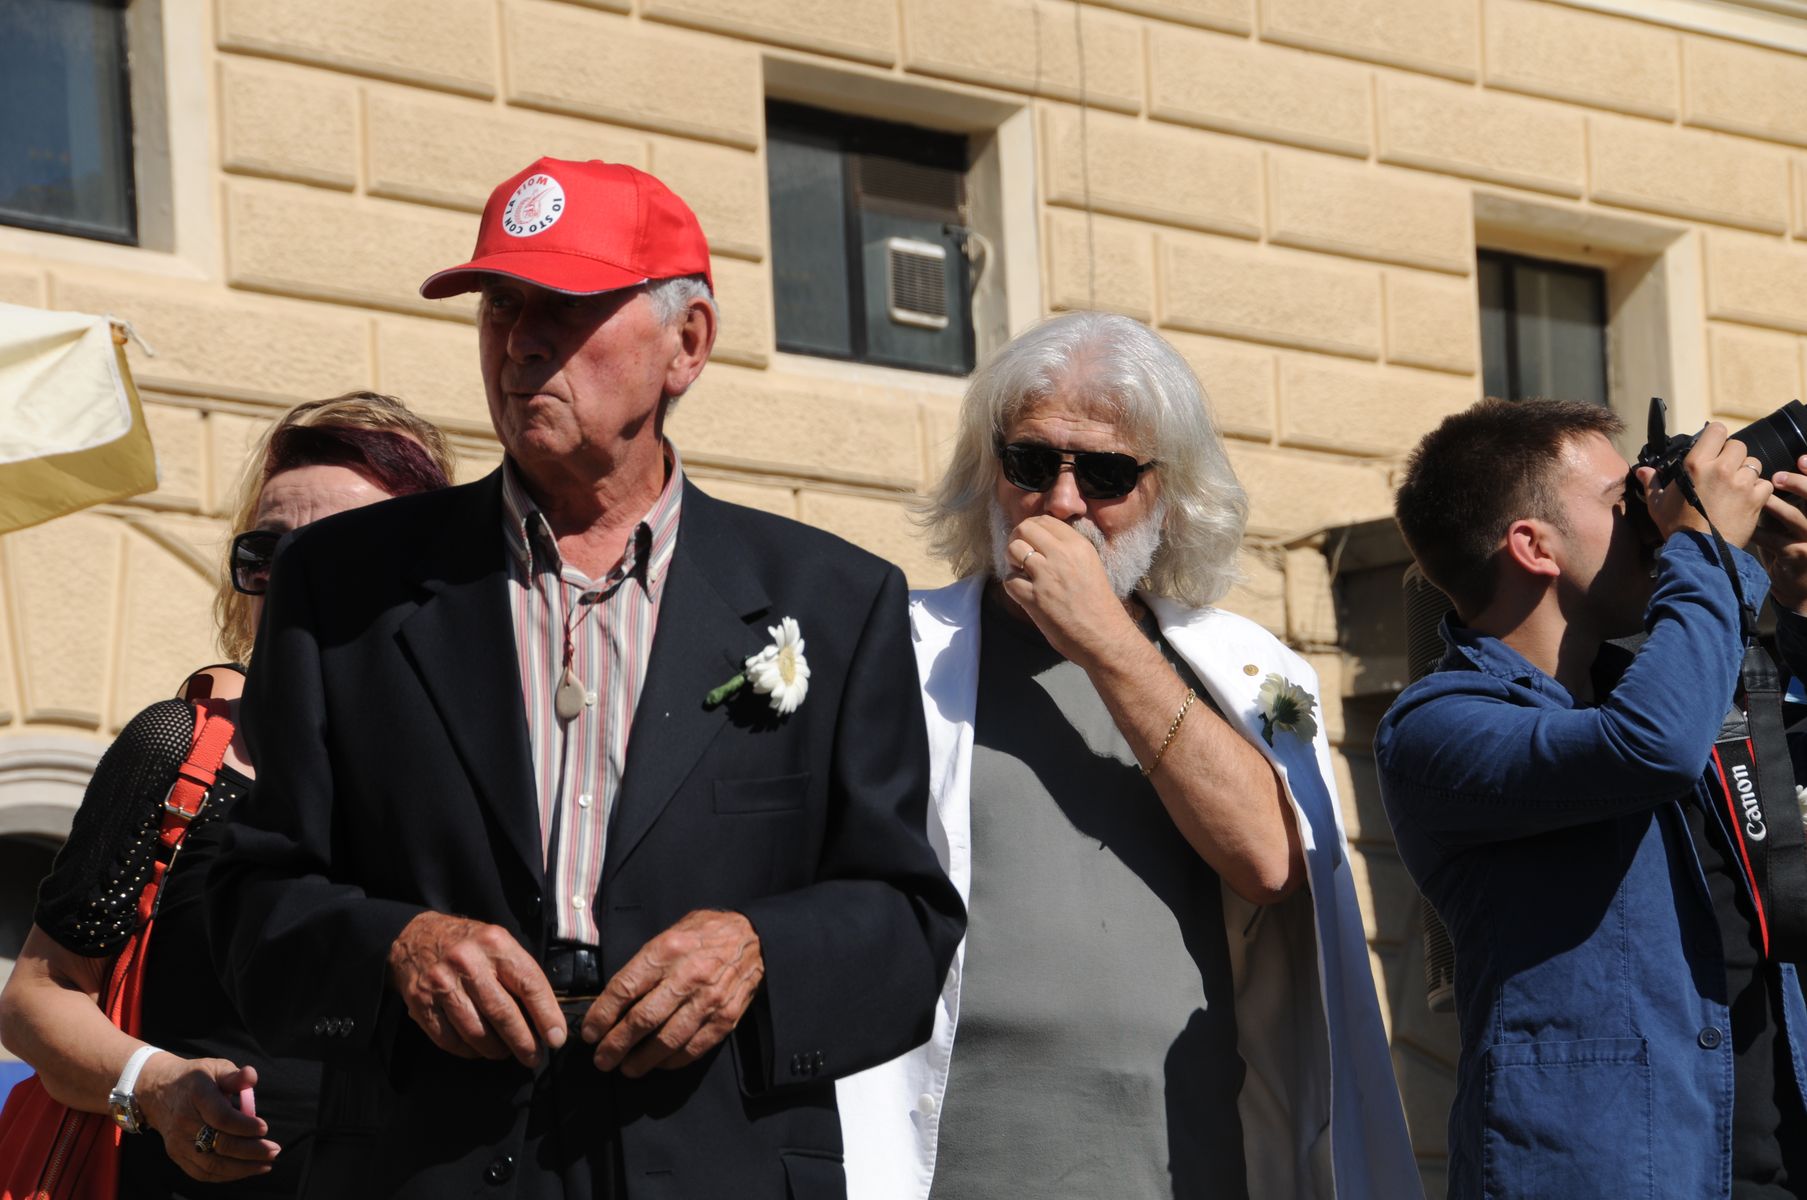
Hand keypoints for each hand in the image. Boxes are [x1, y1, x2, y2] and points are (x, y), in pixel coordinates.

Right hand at [135, 1054, 278, 1183]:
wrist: (158, 1091)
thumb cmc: (196, 1078)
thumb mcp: (216, 1068)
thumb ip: (235, 1075)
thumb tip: (251, 1076)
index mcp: (197, 1095)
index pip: (221, 1117)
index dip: (244, 1125)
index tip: (265, 1128)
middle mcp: (184, 1121)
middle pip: (219, 1144)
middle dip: (251, 1151)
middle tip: (274, 1150)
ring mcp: (178, 1142)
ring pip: (211, 1164)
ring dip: (242, 1168)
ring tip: (266, 1164)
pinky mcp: (176, 1154)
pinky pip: (202, 1173)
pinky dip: (226, 1175)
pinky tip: (246, 1169)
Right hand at [387, 911, 564, 1066]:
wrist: (417, 937)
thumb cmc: (470, 945)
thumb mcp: (499, 944)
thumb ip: (520, 974)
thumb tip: (546, 1019)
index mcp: (495, 943)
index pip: (529, 984)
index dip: (547, 1015)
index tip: (556, 1038)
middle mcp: (467, 962)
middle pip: (502, 1013)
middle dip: (523, 1042)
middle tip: (534, 1057)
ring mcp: (441, 983)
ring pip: (476, 1031)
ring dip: (496, 1050)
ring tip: (506, 1052)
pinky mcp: (420, 1003)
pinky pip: (449, 1039)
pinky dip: (468, 1050)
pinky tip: (478, 1048)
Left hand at [581, 910, 762, 1077]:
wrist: (754, 937)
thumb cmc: (704, 934)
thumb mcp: (670, 933)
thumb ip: (645, 963)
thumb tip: (614, 998)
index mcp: (667, 950)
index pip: (625, 989)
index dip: (602, 1015)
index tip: (590, 1033)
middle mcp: (687, 976)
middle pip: (642, 1020)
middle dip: (616, 1045)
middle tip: (602, 1060)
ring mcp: (708, 999)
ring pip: (667, 1040)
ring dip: (642, 1060)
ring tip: (627, 1068)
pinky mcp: (725, 1017)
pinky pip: (694, 1048)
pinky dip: (672, 1061)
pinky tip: (659, 1063)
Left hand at [1001, 515, 1142, 667]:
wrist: (1105, 635)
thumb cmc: (1098, 604)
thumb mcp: (1089, 565)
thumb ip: (1067, 550)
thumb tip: (1040, 540)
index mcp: (1078, 545)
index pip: (1044, 520)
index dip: (1032, 528)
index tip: (1031, 541)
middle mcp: (1062, 555)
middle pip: (1024, 528)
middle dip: (1017, 539)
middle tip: (1021, 556)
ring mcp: (1047, 576)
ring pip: (1013, 550)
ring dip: (1012, 561)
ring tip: (1022, 573)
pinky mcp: (1035, 598)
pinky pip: (1010, 580)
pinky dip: (1013, 586)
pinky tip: (1025, 593)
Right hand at [1638, 423, 1771, 547]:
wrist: (1699, 553)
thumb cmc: (1677, 527)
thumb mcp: (1658, 504)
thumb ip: (1652, 483)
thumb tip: (1643, 471)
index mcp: (1696, 464)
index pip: (1717, 431)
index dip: (1717, 437)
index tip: (1714, 447)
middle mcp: (1721, 469)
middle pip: (1738, 445)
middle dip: (1733, 455)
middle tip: (1725, 470)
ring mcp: (1741, 483)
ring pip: (1754, 464)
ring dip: (1746, 473)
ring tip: (1736, 487)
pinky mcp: (1756, 499)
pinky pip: (1765, 484)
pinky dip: (1759, 490)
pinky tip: (1747, 499)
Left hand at [1751, 454, 1806, 613]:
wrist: (1795, 587)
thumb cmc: (1787, 547)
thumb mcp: (1789, 524)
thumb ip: (1785, 503)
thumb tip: (1764, 476)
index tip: (1801, 458)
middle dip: (1801, 485)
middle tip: (1777, 477)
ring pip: (1798, 519)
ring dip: (1777, 507)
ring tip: (1761, 498)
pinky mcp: (1797, 557)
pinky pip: (1777, 541)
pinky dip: (1760, 533)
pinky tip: (1747, 528)